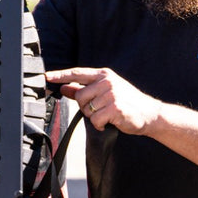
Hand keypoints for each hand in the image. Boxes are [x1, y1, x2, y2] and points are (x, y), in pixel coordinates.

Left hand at [45, 66, 161, 135]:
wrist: (150, 114)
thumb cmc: (127, 102)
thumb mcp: (106, 92)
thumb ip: (84, 89)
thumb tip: (64, 88)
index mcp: (104, 75)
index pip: (77, 73)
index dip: (60, 75)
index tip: (47, 77)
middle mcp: (107, 81)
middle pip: (79, 95)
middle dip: (85, 107)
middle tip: (100, 110)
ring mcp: (112, 93)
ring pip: (86, 109)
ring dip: (94, 117)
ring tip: (108, 115)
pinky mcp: (115, 107)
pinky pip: (95, 120)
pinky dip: (100, 125)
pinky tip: (110, 122)